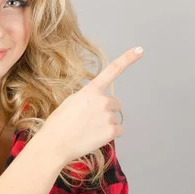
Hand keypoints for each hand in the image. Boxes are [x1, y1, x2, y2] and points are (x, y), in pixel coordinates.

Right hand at [41, 46, 143, 165]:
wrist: (55, 144)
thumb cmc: (58, 124)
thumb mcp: (70, 102)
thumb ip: (87, 97)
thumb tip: (95, 102)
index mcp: (91, 90)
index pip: (112, 70)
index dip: (127, 59)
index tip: (139, 50)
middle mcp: (103, 100)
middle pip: (115, 103)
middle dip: (106, 110)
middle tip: (89, 120)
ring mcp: (108, 116)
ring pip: (115, 118)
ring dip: (106, 124)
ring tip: (88, 130)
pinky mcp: (112, 131)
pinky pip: (119, 130)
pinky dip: (110, 134)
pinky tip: (95, 136)